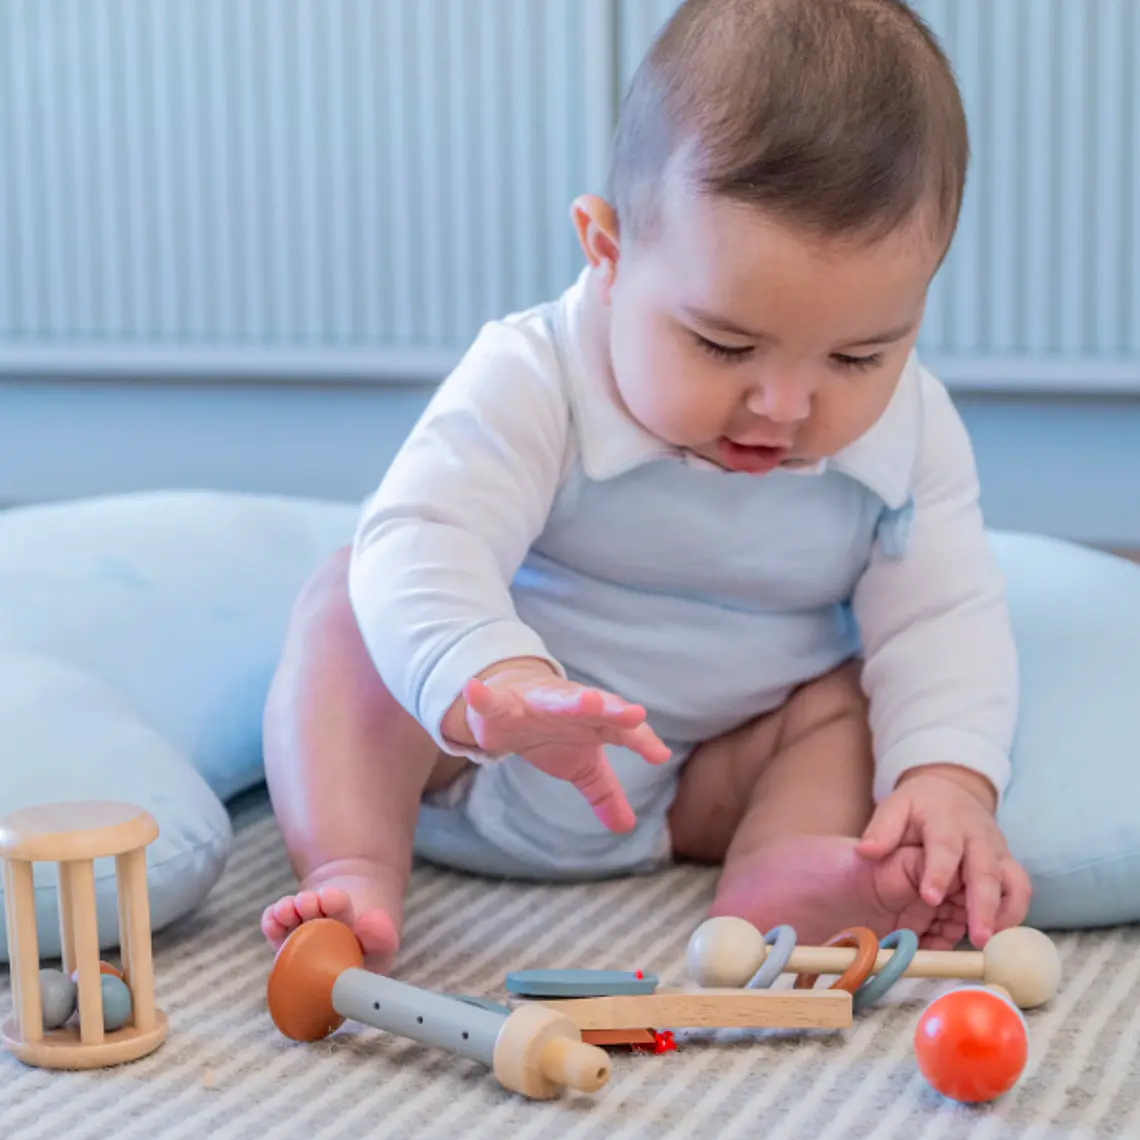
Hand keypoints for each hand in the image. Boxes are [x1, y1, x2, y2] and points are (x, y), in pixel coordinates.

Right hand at [442, 658, 671, 833]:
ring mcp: (535, 704)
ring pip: (555, 700)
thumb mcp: (581, 765)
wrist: (511, 703)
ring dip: (571, 701)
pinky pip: (492, 701)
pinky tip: (474, 688)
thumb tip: (626, 827)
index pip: (622, 730)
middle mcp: (569, 707)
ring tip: (590, 701)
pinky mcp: (502, 706)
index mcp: (593, 722)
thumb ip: (604, 793)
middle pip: (595, 709)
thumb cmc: (554, 733)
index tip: (659, 754)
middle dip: (613, 710)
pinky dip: (483, 695)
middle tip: (634, 715)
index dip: (640, 740)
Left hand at [856, 764, 1031, 947]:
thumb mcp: (895, 807)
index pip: (945, 847)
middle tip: (977, 938)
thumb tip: (866, 851)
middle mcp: (978, 836)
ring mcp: (997, 851)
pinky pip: (1019, 892)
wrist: (951, 792)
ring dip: (1005, 915)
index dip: (939, 873)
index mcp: (946, 820)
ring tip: (989, 944)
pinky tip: (995, 936)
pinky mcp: (1008, 865)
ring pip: (1014, 883)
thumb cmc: (919, 806)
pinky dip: (1012, 915)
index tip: (929, 897)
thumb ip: (882, 829)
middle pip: (986, 871)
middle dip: (983, 905)